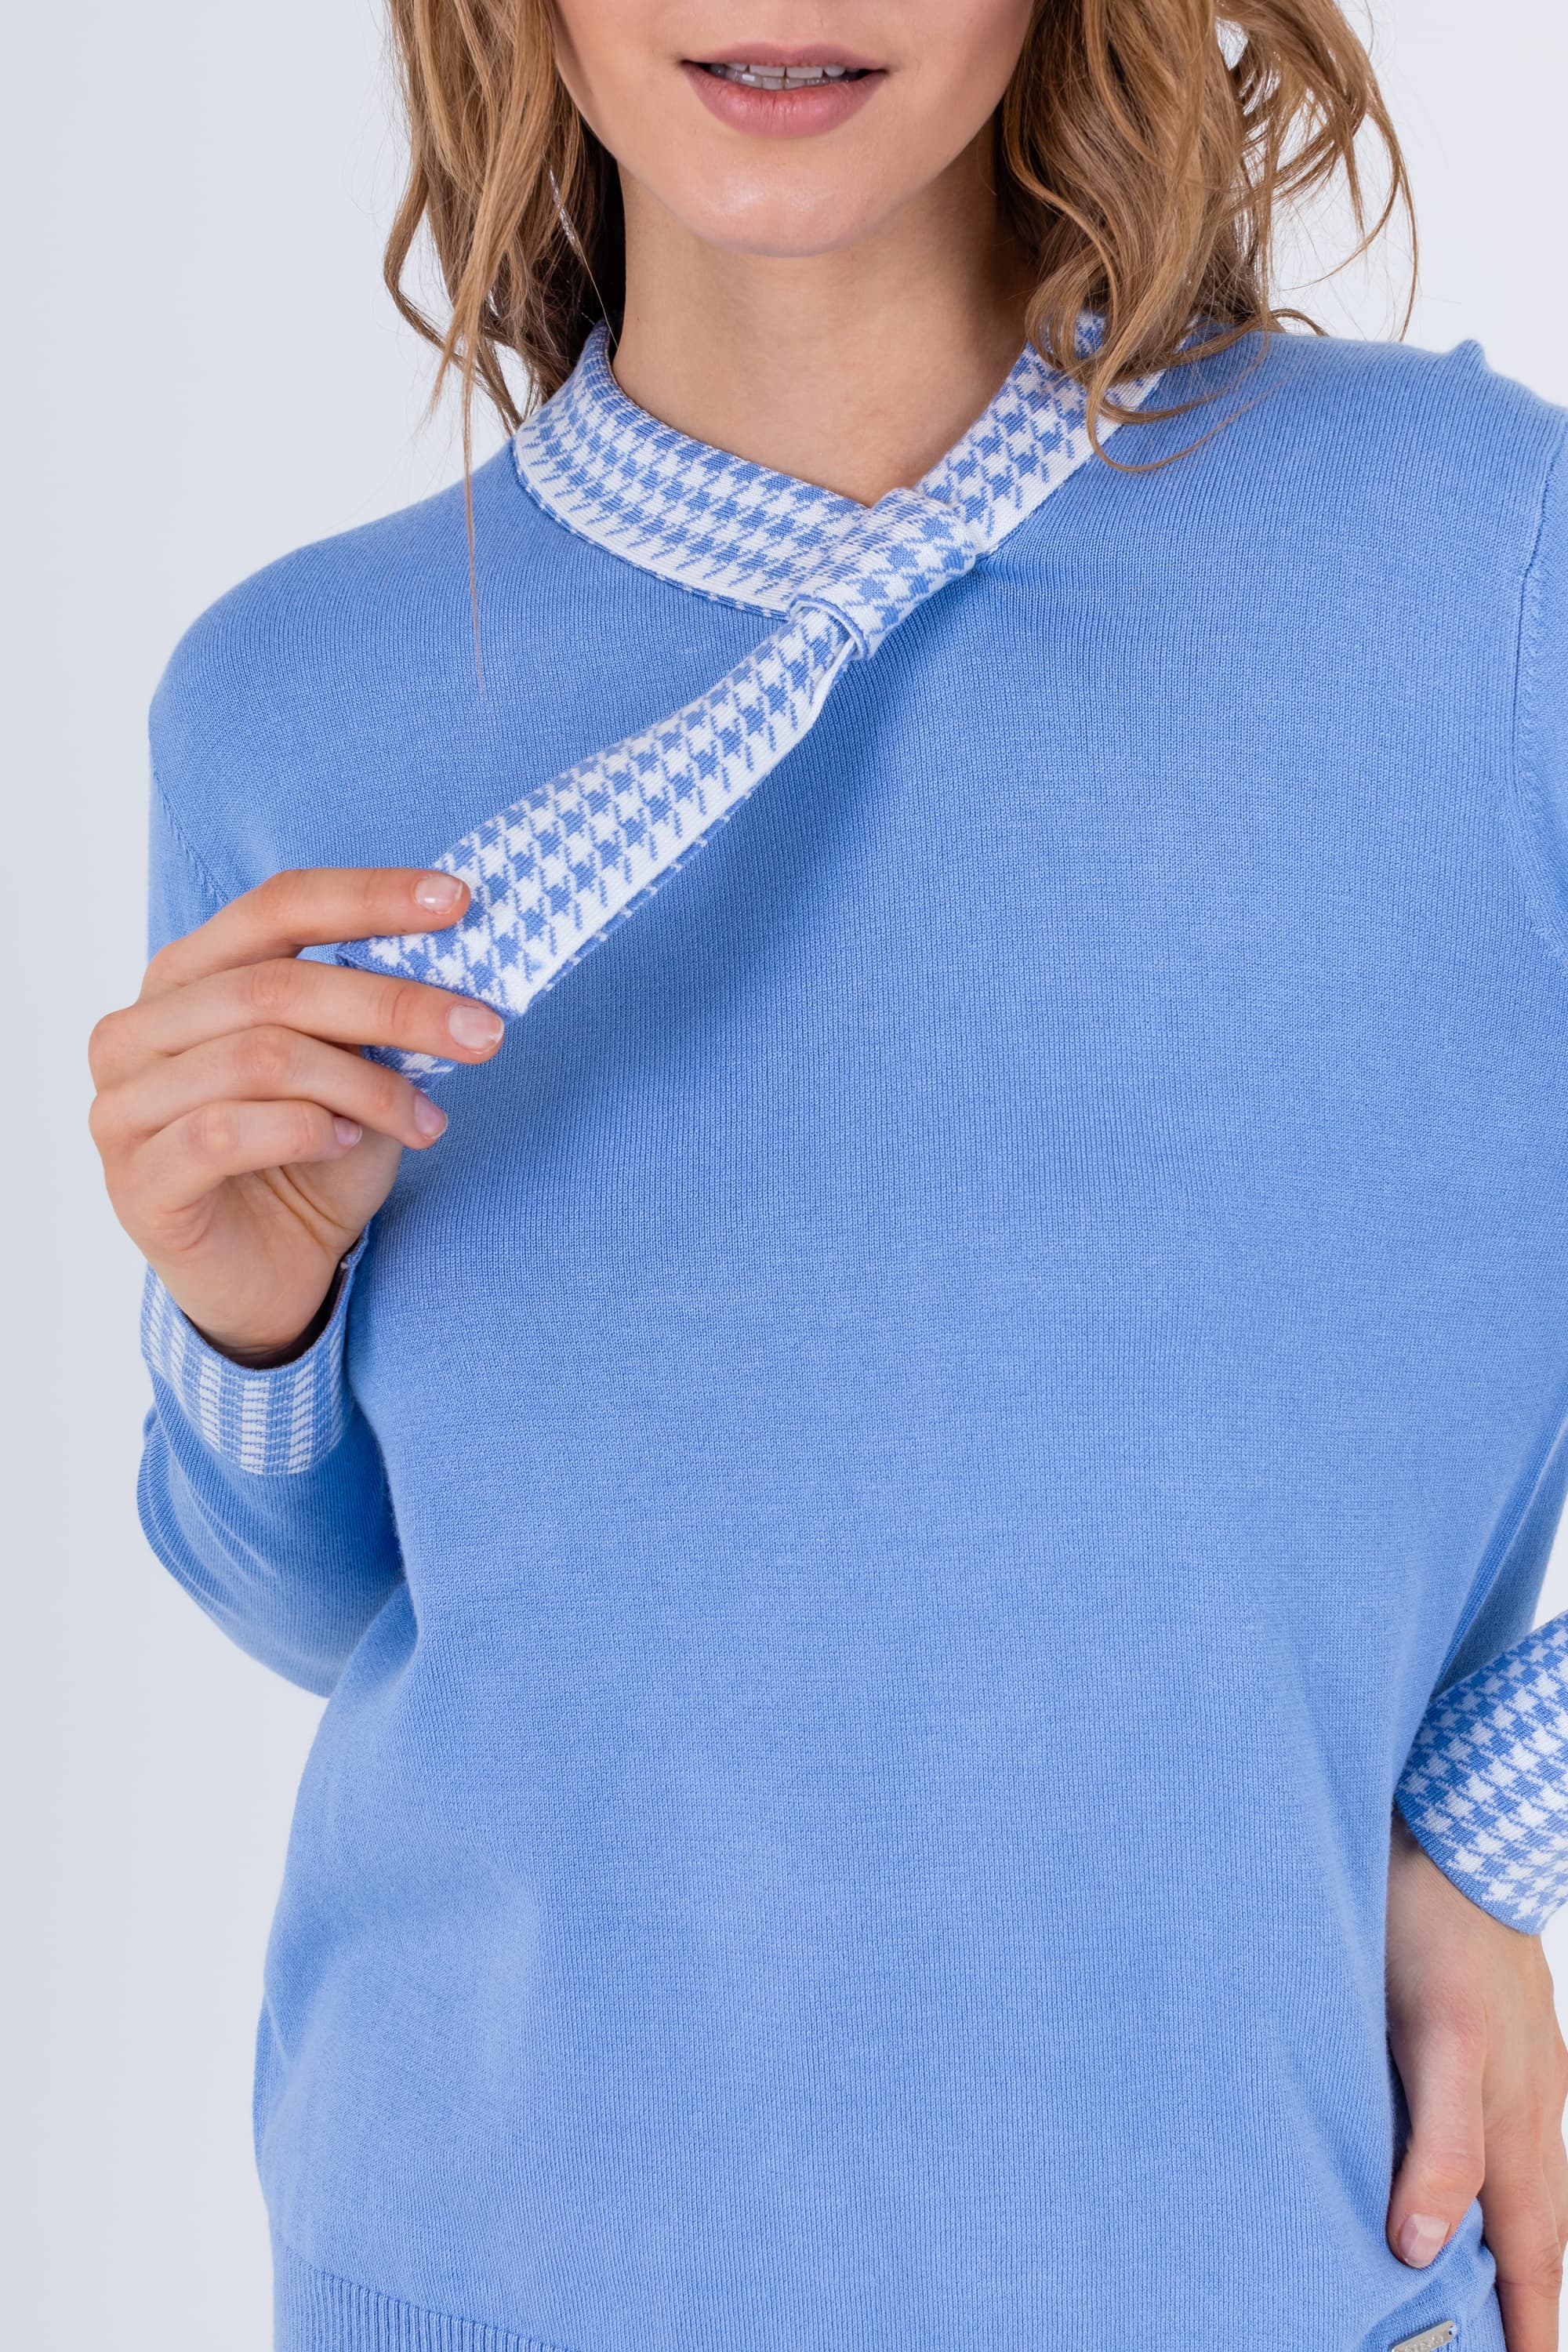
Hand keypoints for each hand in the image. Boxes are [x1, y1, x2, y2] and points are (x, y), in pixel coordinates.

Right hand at [90, 867, 502, 1360]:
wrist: (272, 1276)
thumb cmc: (310, 1158)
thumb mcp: (353, 1070)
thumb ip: (372, 1016)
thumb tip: (454, 964)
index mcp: (187, 976)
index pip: (276, 907)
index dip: (368, 898)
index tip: (457, 900)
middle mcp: (139, 1029)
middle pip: (277, 987)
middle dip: (396, 1006)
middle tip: (484, 1033)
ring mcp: (123, 1105)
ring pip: (262, 1058)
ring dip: (366, 1086)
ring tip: (424, 1121)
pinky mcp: (137, 1182)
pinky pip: (226, 1133)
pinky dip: (306, 1131)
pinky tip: (348, 1145)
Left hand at [1386, 1808, 1567, 2348]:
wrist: (1455, 1836)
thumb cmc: (1435, 1932)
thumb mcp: (1432, 2038)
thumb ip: (1438, 2141)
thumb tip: (1418, 2245)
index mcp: (1515, 2127)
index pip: (1530, 2260)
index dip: (1528, 2328)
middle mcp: (1527, 2109)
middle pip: (1536, 2234)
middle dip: (1529, 2303)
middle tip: (1516, 2351)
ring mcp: (1519, 2072)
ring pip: (1523, 2185)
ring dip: (1513, 2246)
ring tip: (1498, 2293)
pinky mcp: (1496, 2038)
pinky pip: (1505, 2135)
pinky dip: (1496, 2181)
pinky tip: (1474, 2176)